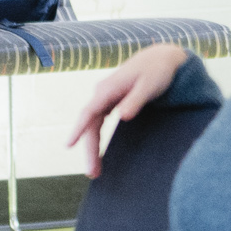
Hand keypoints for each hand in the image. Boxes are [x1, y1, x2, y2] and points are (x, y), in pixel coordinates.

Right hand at [67, 44, 189, 177]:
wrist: (161, 58)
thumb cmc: (157, 71)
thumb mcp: (149, 86)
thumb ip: (135, 101)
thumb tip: (122, 116)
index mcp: (107, 89)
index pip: (88, 113)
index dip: (78, 129)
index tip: (68, 146)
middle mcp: (101, 93)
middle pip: (89, 124)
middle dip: (89, 149)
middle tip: (92, 173)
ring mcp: (105, 97)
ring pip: (93, 126)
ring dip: (92, 147)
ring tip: (95, 171)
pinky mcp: (111, 101)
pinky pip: (98, 123)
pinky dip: (97, 138)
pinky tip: (98, 152)